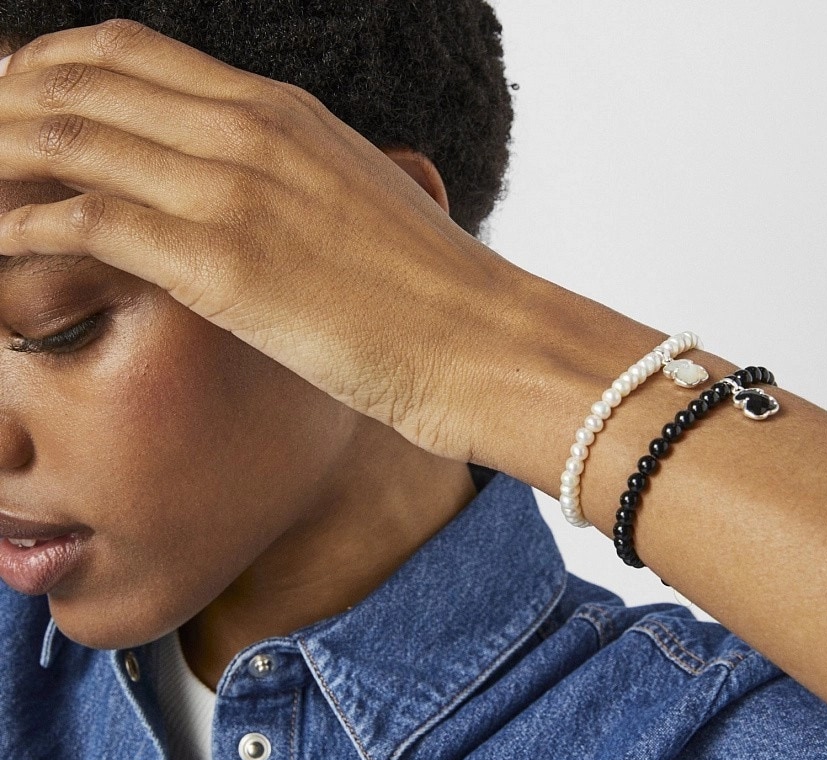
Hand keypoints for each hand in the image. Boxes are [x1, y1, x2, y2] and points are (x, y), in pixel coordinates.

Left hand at [0, 19, 519, 461]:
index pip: (129, 55)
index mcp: (281, 112)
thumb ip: (294, 186)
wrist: (482, 340)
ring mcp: (234, 193)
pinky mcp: (224, 266)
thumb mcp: (356, 207)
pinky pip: (89, 224)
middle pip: (81, 81)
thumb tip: (261, 201)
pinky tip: (0, 246)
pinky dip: (26, 229)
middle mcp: (249, 132)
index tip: (14, 103)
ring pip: (69, 141)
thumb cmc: (430, 291)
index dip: (50, 69)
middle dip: (3, 103)